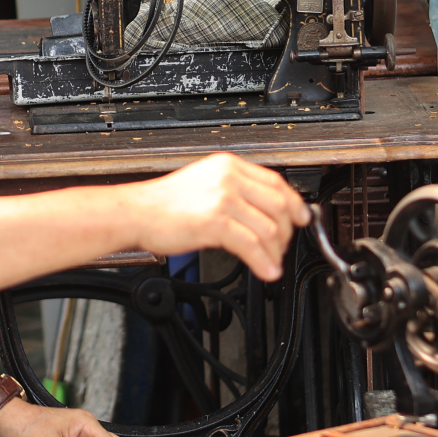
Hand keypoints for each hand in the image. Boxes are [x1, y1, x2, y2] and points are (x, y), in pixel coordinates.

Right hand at [126, 153, 309, 281]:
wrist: (136, 212)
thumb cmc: (164, 203)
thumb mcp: (203, 182)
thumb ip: (233, 188)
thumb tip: (262, 208)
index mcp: (228, 165)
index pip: (275, 181)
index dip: (293, 203)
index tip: (301, 217)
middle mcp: (229, 178)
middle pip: (278, 205)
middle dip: (287, 231)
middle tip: (283, 247)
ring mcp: (223, 199)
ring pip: (269, 228)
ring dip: (276, 252)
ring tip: (272, 263)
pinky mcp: (216, 222)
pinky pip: (252, 246)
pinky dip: (264, 263)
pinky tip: (266, 271)